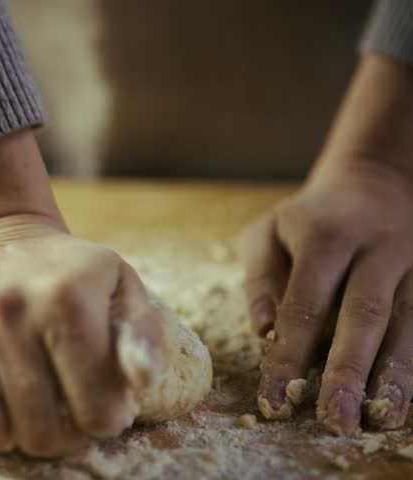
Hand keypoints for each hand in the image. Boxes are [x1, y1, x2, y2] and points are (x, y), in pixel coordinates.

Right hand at [0, 215, 162, 455]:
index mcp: (65, 296)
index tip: (102, 415)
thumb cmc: (67, 275)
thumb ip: (140, 334)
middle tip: (62, 426)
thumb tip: (141, 380)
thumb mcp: (119, 286)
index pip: (94, 404)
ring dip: (8, 440)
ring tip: (24, 424)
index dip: (104, 423)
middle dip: (58, 439)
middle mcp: (5, 305)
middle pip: (36, 425)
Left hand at [243, 55, 412, 434]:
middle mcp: (375, 248)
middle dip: (349, 370)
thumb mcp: (269, 233)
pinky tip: (406, 400)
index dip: (288, 355)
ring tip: (382, 418)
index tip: (274, 399)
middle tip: (336, 418)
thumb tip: (262, 331)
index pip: (303, 305)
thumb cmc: (308, 220)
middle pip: (364, 314)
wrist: (374, 182)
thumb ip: (261, 279)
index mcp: (325, 236)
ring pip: (409, 322)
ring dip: (396, 374)